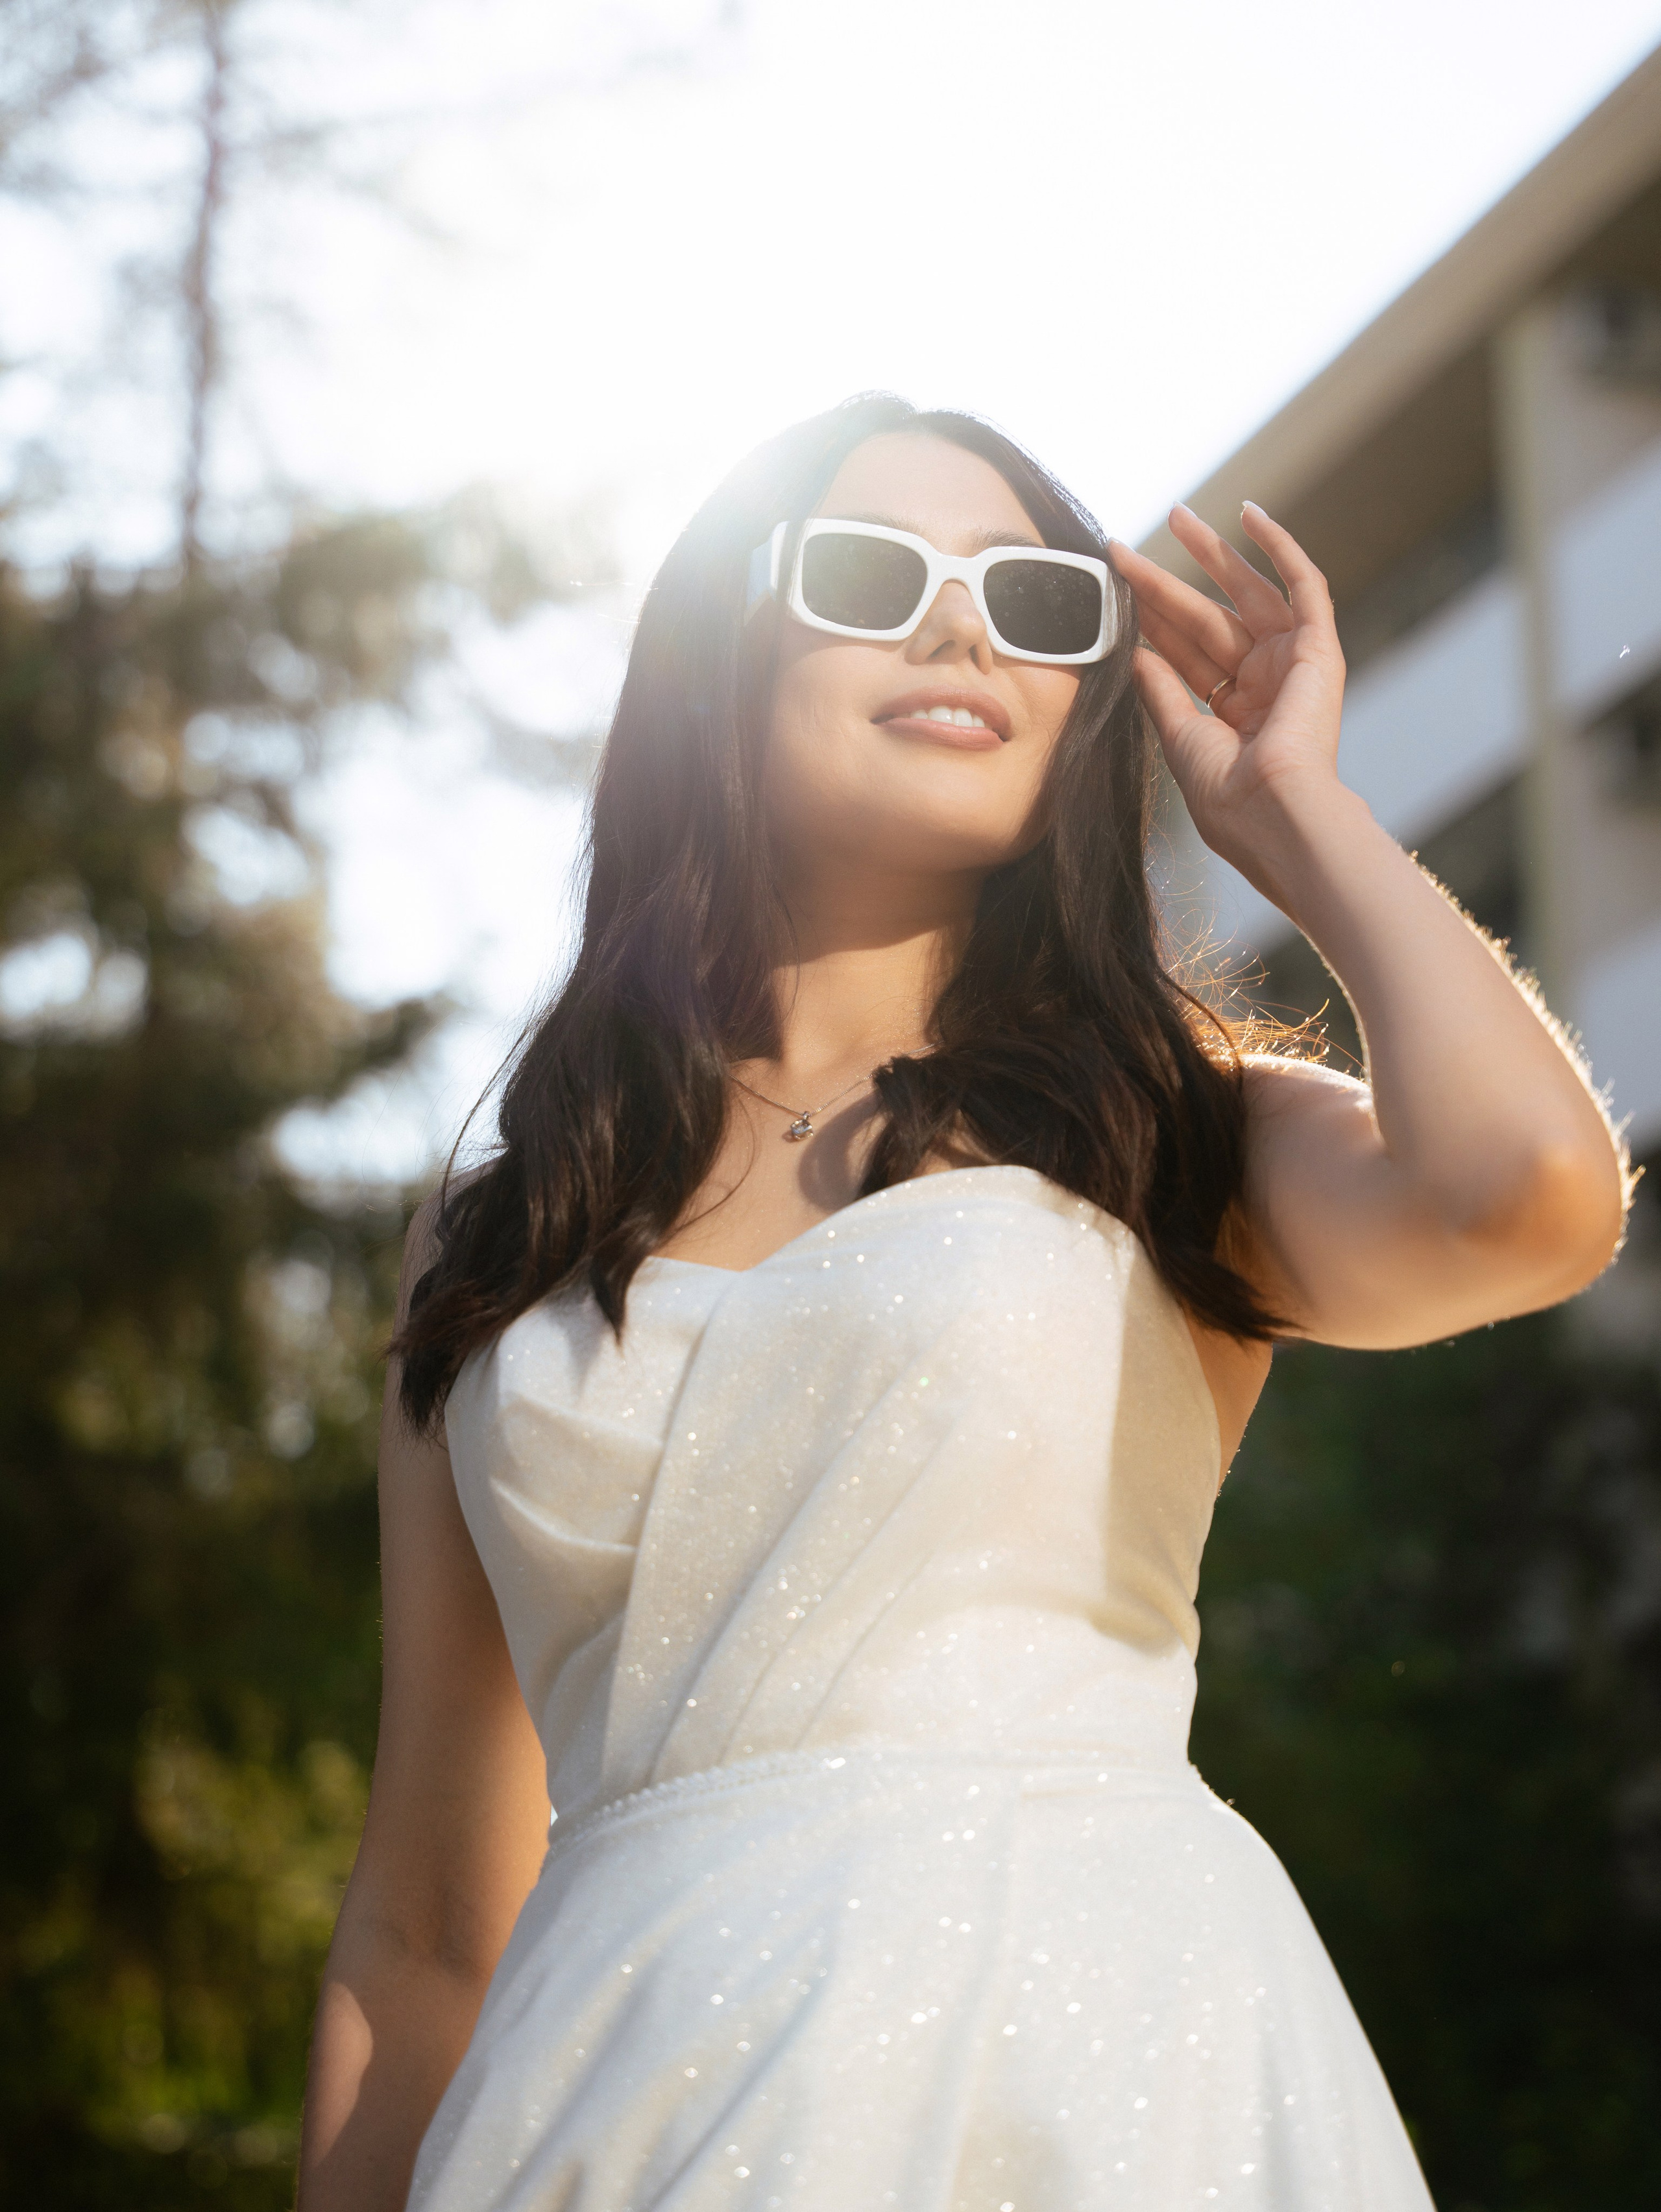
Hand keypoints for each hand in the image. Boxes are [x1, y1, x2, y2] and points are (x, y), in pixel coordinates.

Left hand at [1110, 504, 1346, 873]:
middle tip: (1124, 549)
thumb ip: (1161, 689)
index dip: (1150, 621)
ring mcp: (1293, 664)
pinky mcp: (1319, 649)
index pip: (1185, 653)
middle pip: (1207, 619)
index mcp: (1236, 714)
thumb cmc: (1227, 795)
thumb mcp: (1180, 736)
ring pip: (1247, 594)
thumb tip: (1133, 649)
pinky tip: (1251, 515)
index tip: (1114, 591)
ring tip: (1177, 516)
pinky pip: (1304, 585)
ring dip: (1213, 554)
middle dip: (1165, 583)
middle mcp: (1265, 684)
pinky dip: (1281, 548)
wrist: (1271, 813)